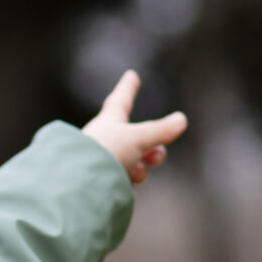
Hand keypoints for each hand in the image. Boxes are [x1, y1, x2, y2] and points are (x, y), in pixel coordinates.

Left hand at [83, 70, 187, 185]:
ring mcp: (104, 161)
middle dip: (152, 147)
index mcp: (108, 121)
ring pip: (135, 160)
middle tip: (155, 155)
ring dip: (143, 166)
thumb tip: (181, 119)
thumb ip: (160, 130)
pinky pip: (127, 177)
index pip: (121, 100)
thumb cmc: (105, 153)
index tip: (131, 75)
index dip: (128, 88)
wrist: (80, 186)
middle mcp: (105, 139)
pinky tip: (127, 183)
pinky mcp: (105, 181)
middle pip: (137, 137)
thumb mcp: (137, 138)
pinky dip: (132, 179)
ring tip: (137, 171)